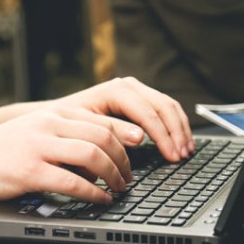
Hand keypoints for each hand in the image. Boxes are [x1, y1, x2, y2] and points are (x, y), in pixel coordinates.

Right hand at [0, 105, 137, 203]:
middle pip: (102, 137)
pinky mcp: (30, 171)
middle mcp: (48, 125)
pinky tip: (100, 199)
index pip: (100, 121)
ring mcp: (39, 146)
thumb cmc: (1, 150)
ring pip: (92, 156)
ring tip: (119, 188)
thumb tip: (99, 153)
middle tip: (129, 176)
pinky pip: (73, 182)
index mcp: (52, 114)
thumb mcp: (35, 130)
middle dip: (123, 159)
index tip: (136, 152)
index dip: (124, 138)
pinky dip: (93, 192)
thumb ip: (64, 135)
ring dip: (113, 174)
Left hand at [57, 77, 194, 161]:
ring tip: (186, 151)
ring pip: (168, 106)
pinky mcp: (139, 99)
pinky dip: (175, 125)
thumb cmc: (68, 124)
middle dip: (176, 133)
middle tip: (182, 156)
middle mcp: (128, 86)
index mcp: (115, 90)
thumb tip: (140, 138)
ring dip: (180, 129)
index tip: (172, 156)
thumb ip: (112, 131)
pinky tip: (180, 141)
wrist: (58, 116)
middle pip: (164, 106)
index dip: (163, 136)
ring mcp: (135, 90)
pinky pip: (165, 109)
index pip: (148, 112)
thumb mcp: (86, 128)